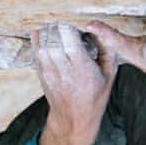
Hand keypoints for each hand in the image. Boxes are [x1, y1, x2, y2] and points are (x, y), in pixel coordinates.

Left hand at [31, 22, 115, 144]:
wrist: (73, 118)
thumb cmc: (95, 95)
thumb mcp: (110, 73)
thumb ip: (107, 48)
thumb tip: (99, 26)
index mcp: (81, 66)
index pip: (68, 34)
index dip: (72, 26)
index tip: (79, 29)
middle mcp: (62, 67)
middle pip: (53, 34)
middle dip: (60, 26)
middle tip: (69, 30)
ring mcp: (48, 70)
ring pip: (42, 39)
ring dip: (50, 31)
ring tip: (60, 34)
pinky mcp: (40, 72)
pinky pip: (35, 48)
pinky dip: (39, 38)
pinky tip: (48, 37)